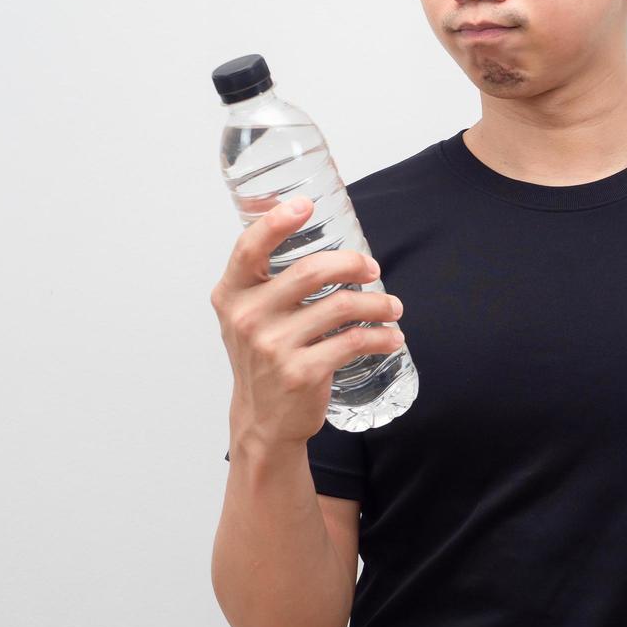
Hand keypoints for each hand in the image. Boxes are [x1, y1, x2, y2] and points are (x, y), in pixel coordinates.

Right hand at [210, 195, 404, 446]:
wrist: (262, 421)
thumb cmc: (262, 357)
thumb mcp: (247, 315)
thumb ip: (265, 278)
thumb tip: (306, 227)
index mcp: (232, 295)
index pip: (249, 248)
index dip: (276, 222)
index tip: (304, 205)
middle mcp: (248, 318)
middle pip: (311, 271)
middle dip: (352, 263)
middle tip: (372, 268)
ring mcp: (274, 347)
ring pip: (341, 306)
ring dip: (378, 303)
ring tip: (393, 307)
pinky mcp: (302, 373)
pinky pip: (354, 341)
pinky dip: (382, 336)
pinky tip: (392, 336)